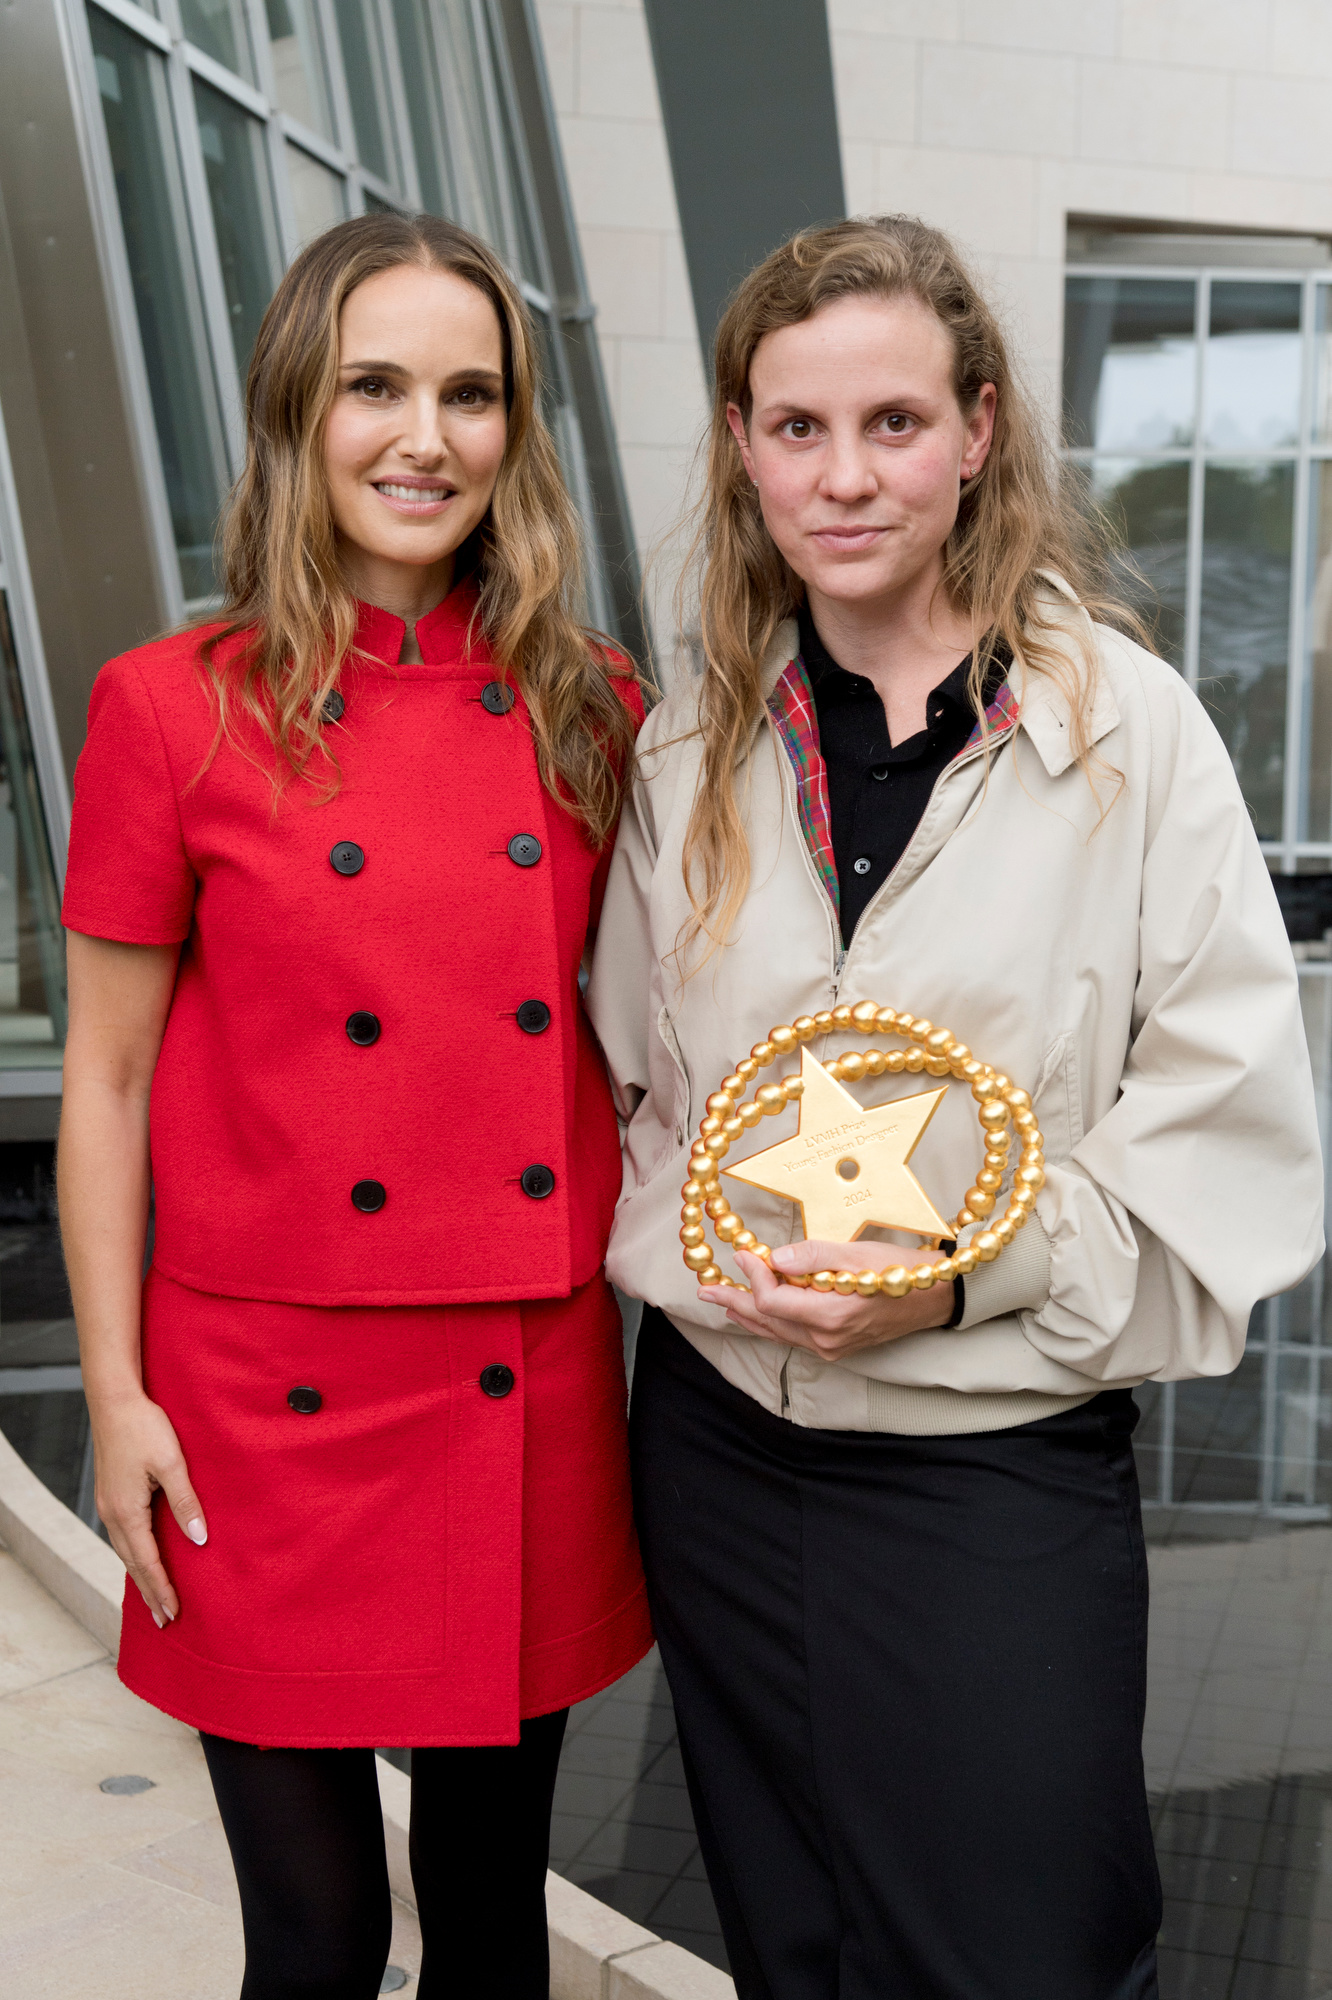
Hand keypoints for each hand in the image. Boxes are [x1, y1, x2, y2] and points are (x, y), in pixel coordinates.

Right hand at [90, 1394, 206, 1627]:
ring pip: (125, 1551)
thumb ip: (185, 1502)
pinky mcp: (110, 1494)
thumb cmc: (145, 1427)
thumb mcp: (172, 1464)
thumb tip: (198, 1539)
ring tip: (155, 1597)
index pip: (147, 1562)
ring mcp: (108, 1504)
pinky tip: (142, 1556)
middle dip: (149, 1593)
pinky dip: (134, 1554)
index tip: (174, 1614)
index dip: (162, 1589)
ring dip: (140, 1575)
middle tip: (165, 1620)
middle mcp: (112, 1513)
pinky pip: (123, 1535)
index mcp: (127, 1511)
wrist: (115, 1400)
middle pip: (132, 1564)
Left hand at [697, 1237, 954, 1361]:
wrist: (934, 1298)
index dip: (753, 1276)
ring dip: (747, 1314)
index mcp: (831, 1315)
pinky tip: (756, 1314)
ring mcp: (831, 1347)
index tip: (743, 1252)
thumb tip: (774, 1259)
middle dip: (735, 1302)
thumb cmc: (900, 1270)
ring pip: (776, 1333)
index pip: (773, 1301)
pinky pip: (791, 1338)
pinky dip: (769, 1323)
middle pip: (767, 1322)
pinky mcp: (836, 1348)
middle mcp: (827, 1338)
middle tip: (705, 1290)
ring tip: (720, 1299)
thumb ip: (812, 1255)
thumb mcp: (857, 1253)